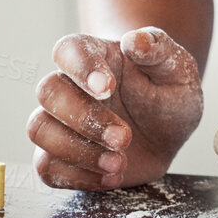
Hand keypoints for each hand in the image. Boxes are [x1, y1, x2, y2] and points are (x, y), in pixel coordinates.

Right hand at [28, 27, 203, 189]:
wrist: (168, 133)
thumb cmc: (169, 94)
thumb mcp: (177, 69)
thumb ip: (158, 49)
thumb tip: (134, 40)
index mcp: (97, 56)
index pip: (69, 49)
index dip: (81, 68)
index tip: (108, 88)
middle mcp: (71, 86)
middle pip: (49, 92)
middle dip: (85, 118)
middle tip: (124, 138)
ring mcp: (62, 122)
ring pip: (40, 129)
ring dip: (77, 151)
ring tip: (119, 163)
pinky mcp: (61, 156)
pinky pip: (46, 167)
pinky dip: (77, 176)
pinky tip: (111, 177)